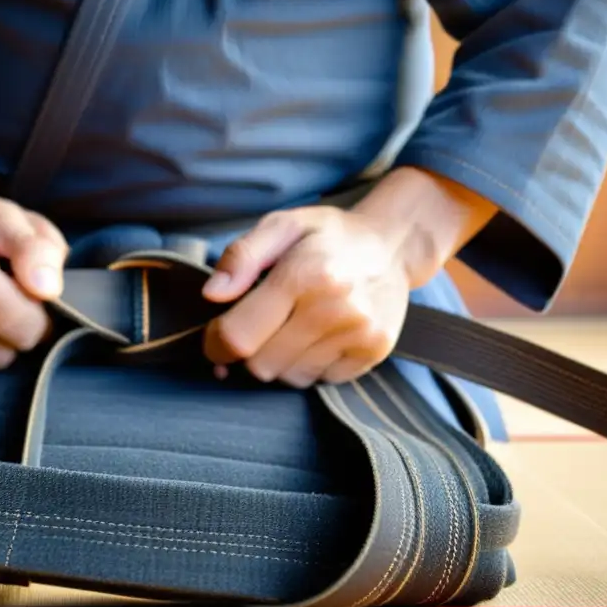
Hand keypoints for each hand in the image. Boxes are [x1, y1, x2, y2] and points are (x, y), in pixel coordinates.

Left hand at [201, 207, 411, 386]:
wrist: (394, 245)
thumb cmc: (329, 235)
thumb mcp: (281, 225)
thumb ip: (241, 256)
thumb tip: (211, 294)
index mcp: (305, 274)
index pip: (240, 337)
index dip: (216, 343)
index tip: (216, 335)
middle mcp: (335, 308)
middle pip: (261, 366)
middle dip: (249, 351)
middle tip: (257, 327)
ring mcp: (359, 334)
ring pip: (290, 378)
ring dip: (279, 360)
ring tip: (291, 327)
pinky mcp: (374, 352)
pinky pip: (321, 381)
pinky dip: (309, 365)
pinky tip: (316, 337)